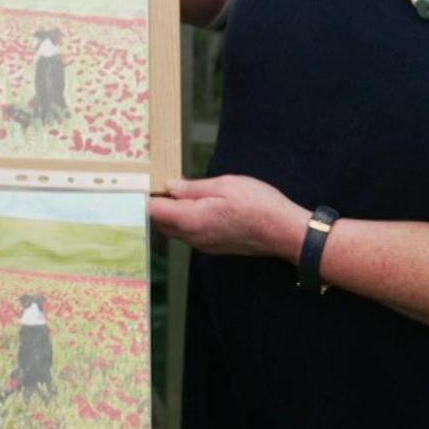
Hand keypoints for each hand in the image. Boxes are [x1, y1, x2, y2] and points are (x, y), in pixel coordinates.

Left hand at [148, 175, 307, 261]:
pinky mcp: (213, 247)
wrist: (284, 232)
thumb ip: (193, 188)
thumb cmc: (257, 204)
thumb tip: (170, 186)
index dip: (145, 196)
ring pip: (174, 230)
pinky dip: (184, 220)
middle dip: (155, 205)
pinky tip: (195, 205)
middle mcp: (193, 237)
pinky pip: (189, 234)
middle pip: (160, 223)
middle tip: (159, 183)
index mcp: (191, 220)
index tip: (143, 182)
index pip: (153, 211)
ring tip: (177, 191)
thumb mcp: (224, 185)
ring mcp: (203, 245)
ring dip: (170, 213)